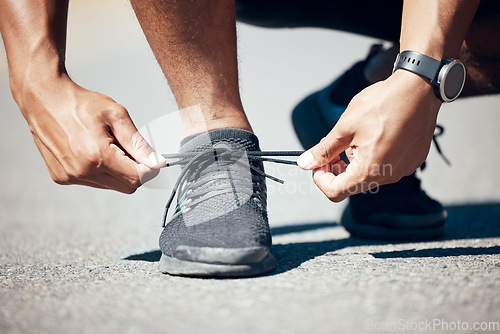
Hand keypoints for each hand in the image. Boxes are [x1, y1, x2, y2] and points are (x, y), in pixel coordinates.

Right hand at [14, 75, 165, 192]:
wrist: (44, 99)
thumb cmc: (80, 103)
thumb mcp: (116, 115)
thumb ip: (138, 143)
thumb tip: (157, 163)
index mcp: (97, 156)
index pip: (137, 178)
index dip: (149, 169)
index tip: (151, 158)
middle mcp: (82, 172)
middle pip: (127, 187)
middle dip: (135, 171)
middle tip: (128, 149)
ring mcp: (70, 177)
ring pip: (111, 186)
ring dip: (117, 172)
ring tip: (106, 146)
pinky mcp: (61, 178)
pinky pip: (93, 183)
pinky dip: (100, 172)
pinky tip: (91, 151)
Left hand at [297, 70, 441, 201]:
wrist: (419, 88)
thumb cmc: (383, 104)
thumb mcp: (345, 127)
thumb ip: (324, 150)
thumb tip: (305, 163)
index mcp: (369, 171)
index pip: (335, 191)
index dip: (320, 178)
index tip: (318, 162)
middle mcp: (389, 176)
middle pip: (352, 185)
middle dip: (336, 169)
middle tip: (333, 147)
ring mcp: (403, 169)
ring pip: (368, 175)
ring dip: (355, 161)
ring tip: (357, 136)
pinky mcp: (412, 160)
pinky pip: (386, 166)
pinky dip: (374, 156)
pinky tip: (374, 134)